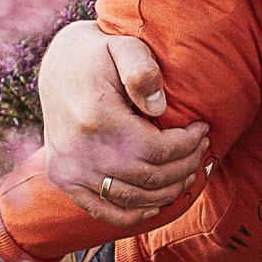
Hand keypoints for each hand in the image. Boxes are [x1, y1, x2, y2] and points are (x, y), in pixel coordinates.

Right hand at [36, 20, 206, 223]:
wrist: (59, 67)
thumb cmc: (98, 54)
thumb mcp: (123, 47)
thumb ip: (143, 72)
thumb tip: (159, 108)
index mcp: (96, 118)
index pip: (156, 149)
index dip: (187, 145)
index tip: (203, 131)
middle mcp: (78, 150)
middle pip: (148, 177)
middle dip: (184, 167)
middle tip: (201, 151)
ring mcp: (68, 169)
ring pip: (132, 197)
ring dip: (167, 191)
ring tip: (187, 172)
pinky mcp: (63, 179)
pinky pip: (101, 210)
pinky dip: (131, 215)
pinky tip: (155, 206)